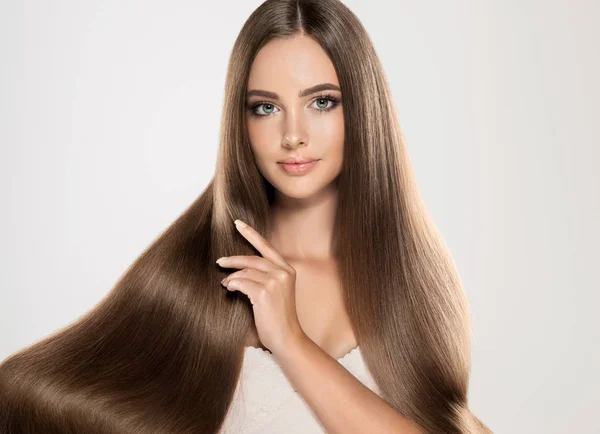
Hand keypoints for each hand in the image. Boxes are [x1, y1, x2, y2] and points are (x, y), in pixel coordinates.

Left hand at [216, 219, 305, 356]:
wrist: (287, 338)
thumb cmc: (278, 318)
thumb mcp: (276, 293)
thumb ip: (264, 278)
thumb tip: (238, 271)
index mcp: (288, 270)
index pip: (267, 247)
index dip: (251, 234)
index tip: (238, 223)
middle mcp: (283, 272)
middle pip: (252, 258)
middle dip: (233, 260)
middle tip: (220, 262)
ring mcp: (275, 282)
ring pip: (245, 272)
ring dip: (232, 278)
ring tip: (226, 285)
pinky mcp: (264, 292)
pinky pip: (241, 283)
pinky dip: (232, 285)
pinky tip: (229, 289)